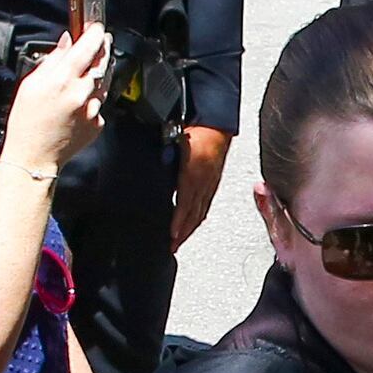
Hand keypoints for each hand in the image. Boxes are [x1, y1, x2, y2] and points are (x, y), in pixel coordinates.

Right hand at [5, 18, 114, 175]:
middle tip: (100, 40)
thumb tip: (66, 42)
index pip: (88, 46)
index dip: (94, 32)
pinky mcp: (98, 122)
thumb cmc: (27, 122)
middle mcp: (82, 93)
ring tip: (87, 71)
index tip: (96, 26)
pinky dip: (93, 96)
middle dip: (102, 47)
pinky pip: (100, 102)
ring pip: (104, 81)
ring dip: (100, 71)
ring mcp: (93, 109)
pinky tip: (80, 101)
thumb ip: (52, 60)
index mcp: (63, 79)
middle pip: (102, 61)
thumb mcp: (30, 84)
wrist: (34, 156)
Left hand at [168, 123, 232, 247]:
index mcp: (193, 174)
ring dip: (190, 229)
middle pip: (193, 214)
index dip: (178, 221)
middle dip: (183, 233)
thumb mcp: (175, 144)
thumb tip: (155, 174)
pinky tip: (194, 224)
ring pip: (200, 212)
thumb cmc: (196, 132)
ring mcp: (210, 184)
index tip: (172, 235)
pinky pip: (205, 206)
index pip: (185, 203)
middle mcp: (204, 183)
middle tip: (173, 247)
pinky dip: (198, 219)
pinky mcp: (214, 184)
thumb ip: (164, 160)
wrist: (217, 125)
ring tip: (180, 240)